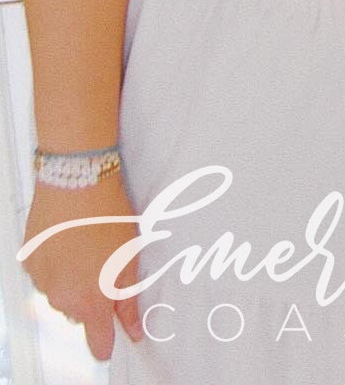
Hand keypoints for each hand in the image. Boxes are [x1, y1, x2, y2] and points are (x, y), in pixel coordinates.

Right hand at [21, 173, 142, 360]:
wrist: (77, 182)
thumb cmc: (107, 216)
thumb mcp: (129, 259)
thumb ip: (128, 301)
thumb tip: (134, 330)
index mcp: (91, 302)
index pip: (98, 343)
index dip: (108, 340)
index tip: (113, 337)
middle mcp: (63, 299)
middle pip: (79, 314)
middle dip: (91, 298)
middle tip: (104, 265)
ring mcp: (43, 282)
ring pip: (61, 294)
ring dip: (72, 280)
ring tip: (86, 247)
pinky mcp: (30, 262)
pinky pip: (45, 274)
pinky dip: (56, 264)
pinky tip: (68, 241)